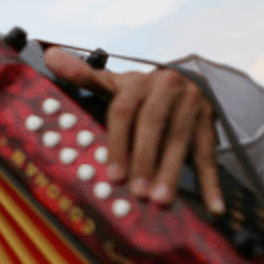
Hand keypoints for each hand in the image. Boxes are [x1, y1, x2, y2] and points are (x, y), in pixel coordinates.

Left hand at [43, 47, 223, 214]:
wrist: (188, 80)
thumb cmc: (143, 93)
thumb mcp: (116, 83)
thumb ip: (85, 76)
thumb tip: (49, 57)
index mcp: (137, 82)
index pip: (124, 111)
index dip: (117, 144)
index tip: (113, 175)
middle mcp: (166, 88)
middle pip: (153, 125)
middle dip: (144, 160)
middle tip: (137, 192)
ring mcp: (192, 104)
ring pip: (181, 139)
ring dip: (172, 172)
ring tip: (162, 200)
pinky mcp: (210, 121)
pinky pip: (209, 154)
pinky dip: (212, 182)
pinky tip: (214, 206)